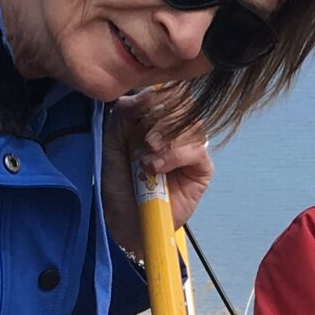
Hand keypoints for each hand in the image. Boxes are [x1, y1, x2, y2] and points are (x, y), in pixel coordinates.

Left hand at [102, 89, 211, 239]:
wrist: (126, 221)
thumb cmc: (119, 185)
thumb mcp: (113, 143)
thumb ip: (123, 116)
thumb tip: (142, 96)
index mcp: (156, 120)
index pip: (166, 93)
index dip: (154, 97)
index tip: (138, 113)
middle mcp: (176, 130)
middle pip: (182, 104)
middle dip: (159, 118)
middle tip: (144, 140)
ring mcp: (191, 148)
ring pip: (191, 124)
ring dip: (166, 137)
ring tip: (146, 159)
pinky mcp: (201, 168)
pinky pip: (197, 149)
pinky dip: (175, 155)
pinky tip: (157, 167)